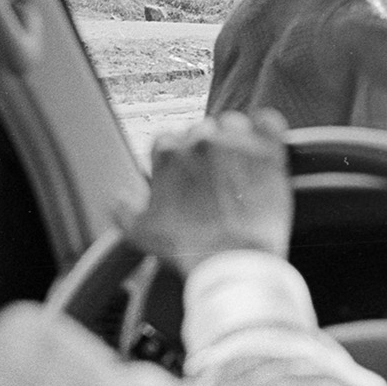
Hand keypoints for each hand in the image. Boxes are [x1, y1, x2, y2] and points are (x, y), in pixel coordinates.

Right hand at [119, 110, 292, 272]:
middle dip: (204, 154)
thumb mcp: (142, 234)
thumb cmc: (189, 250)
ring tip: (239, 170)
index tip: (187, 180)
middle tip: (213, 182)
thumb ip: (124, 210)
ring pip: (232, 124)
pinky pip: (268, 122)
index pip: (169, 141)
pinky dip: (265, 130)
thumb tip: (118, 198)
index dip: (178, 162)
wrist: (235, 264)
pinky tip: (262, 147)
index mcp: (169, 154)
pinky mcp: (268, 152)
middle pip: (200, 133)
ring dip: (233, 140)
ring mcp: (236, 143)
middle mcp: (201, 141)